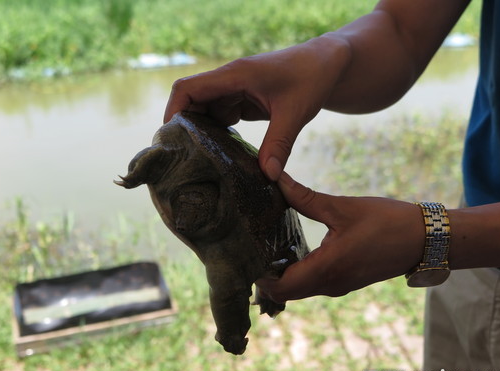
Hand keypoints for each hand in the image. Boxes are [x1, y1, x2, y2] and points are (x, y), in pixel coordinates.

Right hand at [164, 36, 350, 180]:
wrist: (329, 64)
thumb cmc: (312, 78)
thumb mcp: (295, 113)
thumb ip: (279, 144)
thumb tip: (267, 177)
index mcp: (235, 75)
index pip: (187, 88)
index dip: (173, 112)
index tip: (171, 140)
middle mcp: (230, 81)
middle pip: (191, 102)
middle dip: (185, 128)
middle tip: (183, 160)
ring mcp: (236, 90)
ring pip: (207, 112)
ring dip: (203, 134)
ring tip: (200, 163)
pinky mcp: (245, 100)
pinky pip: (223, 117)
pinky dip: (220, 134)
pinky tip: (222, 155)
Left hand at [256, 172, 425, 302]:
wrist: (425, 239)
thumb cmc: (387, 222)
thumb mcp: (342, 208)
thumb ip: (305, 198)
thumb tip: (276, 180)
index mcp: (327, 269)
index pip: (279, 287)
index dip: (258, 275)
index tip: (245, 252)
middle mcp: (330, 285)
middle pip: (284, 292)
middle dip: (264, 275)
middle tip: (251, 246)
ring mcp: (338, 286)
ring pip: (298, 289)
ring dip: (280, 274)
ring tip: (265, 244)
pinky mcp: (345, 281)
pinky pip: (312, 284)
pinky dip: (296, 272)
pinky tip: (290, 248)